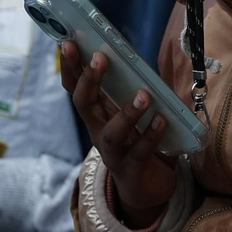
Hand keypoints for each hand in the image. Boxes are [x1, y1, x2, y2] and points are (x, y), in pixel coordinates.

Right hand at [59, 41, 177, 226]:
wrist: (146, 188)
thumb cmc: (139, 141)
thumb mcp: (133, 113)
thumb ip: (134, 90)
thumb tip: (143, 63)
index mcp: (97, 114)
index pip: (76, 88)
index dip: (70, 67)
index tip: (69, 43)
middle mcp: (99, 132)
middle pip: (84, 106)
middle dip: (88, 81)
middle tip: (99, 58)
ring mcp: (114, 153)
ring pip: (112, 133)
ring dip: (126, 113)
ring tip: (143, 95)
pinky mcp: (132, 170)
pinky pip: (140, 152)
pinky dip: (151, 135)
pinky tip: (162, 120)